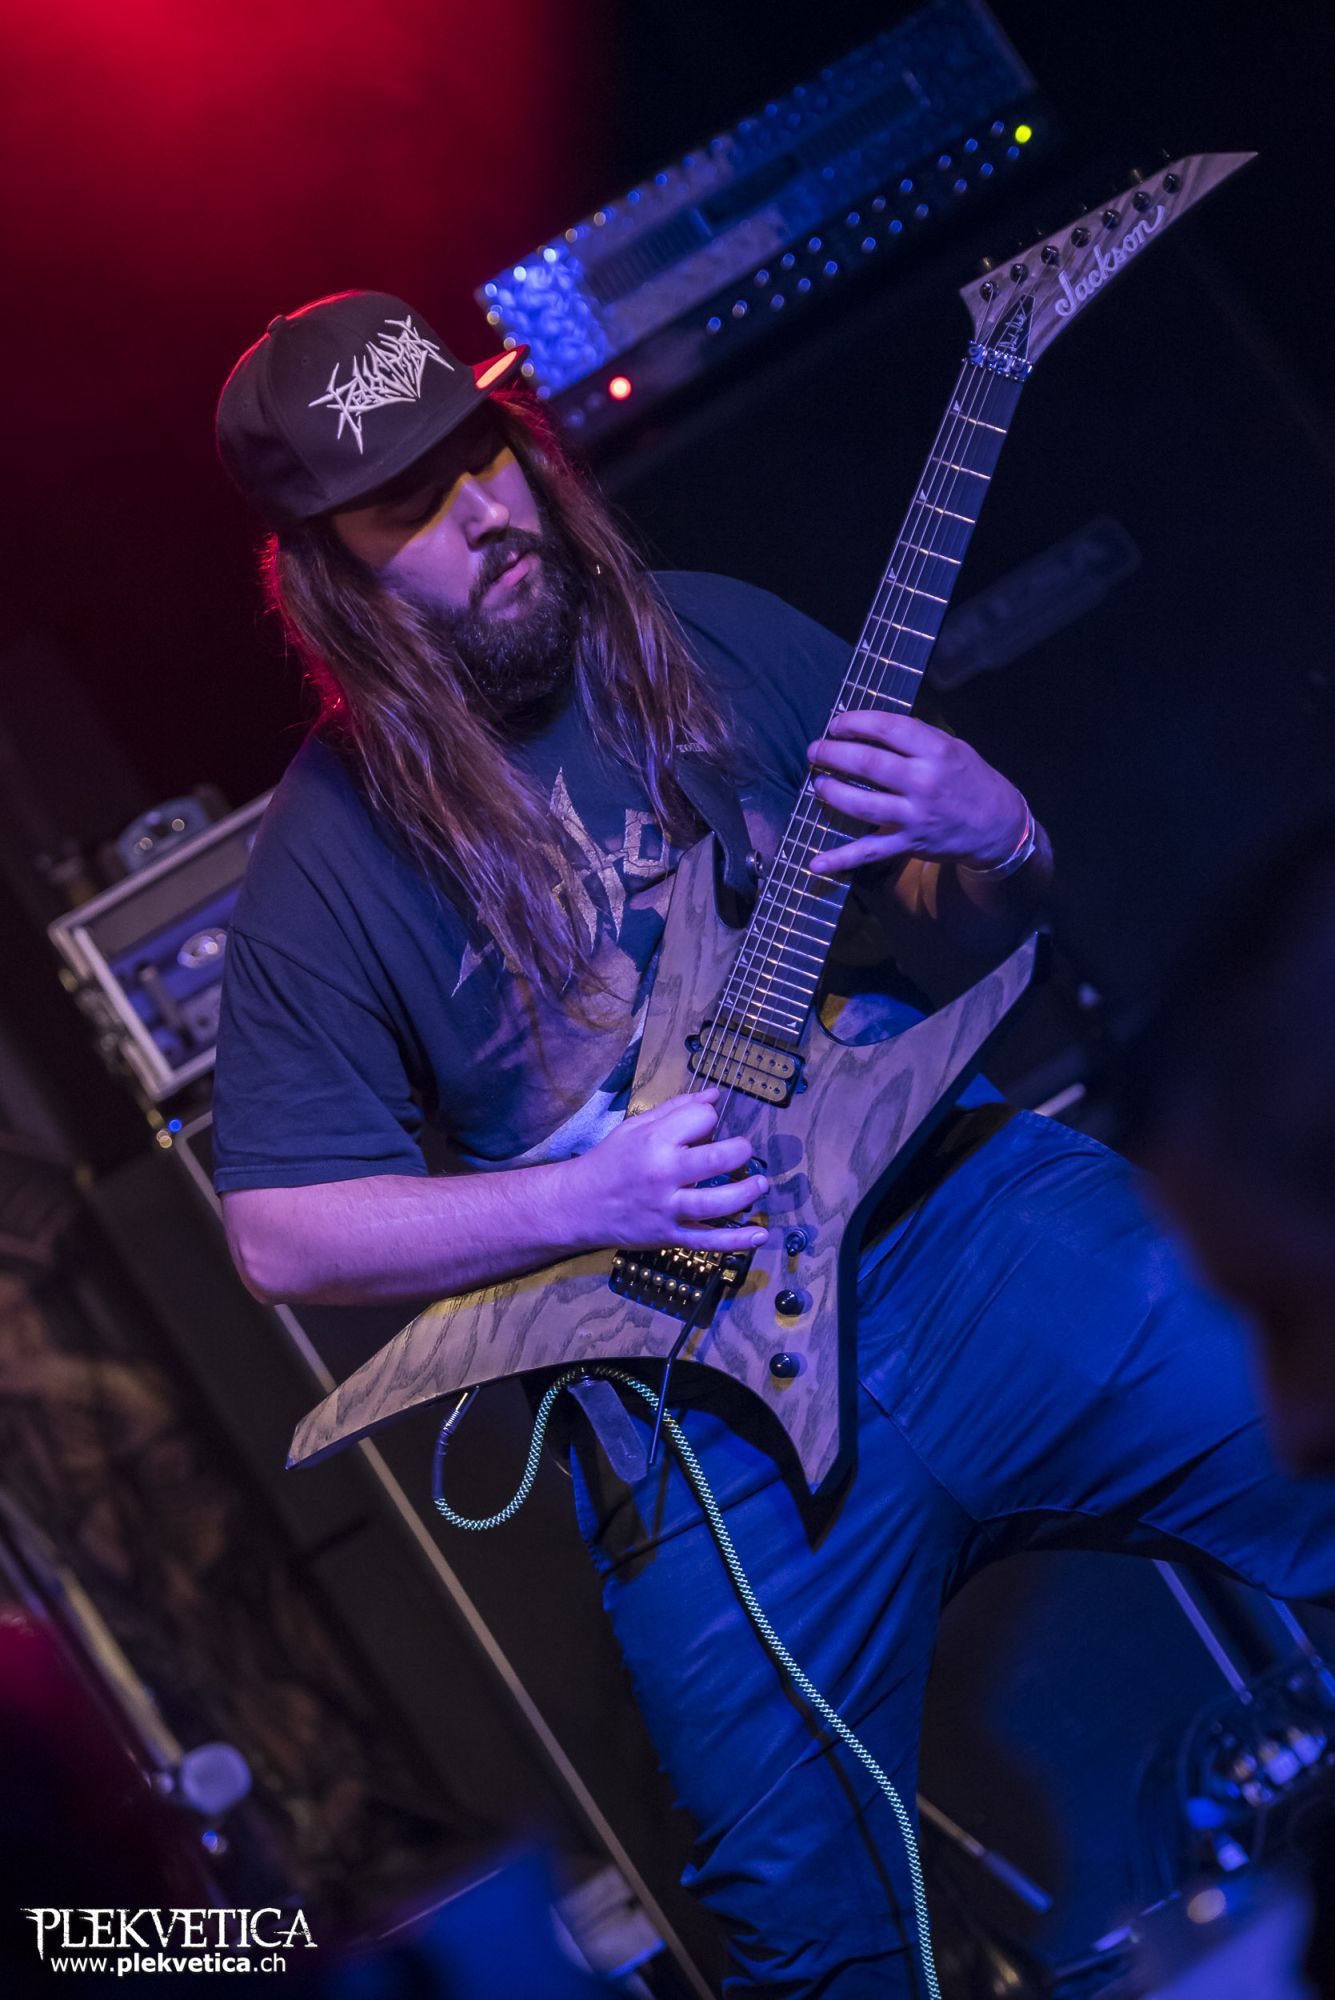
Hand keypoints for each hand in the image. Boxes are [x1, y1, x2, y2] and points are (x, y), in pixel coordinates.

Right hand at [567, 1088, 768, 1251]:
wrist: (579, 1204)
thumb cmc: (610, 1161)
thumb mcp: (635, 1127)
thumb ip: (676, 1110)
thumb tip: (714, 1095)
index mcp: (655, 1142)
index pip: (702, 1120)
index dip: (709, 1120)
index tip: (704, 1127)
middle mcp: (664, 1174)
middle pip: (718, 1159)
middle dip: (741, 1152)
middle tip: (744, 1152)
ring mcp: (668, 1208)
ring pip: (719, 1202)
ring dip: (747, 1192)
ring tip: (760, 1184)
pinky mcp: (669, 1236)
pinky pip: (708, 1241)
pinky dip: (737, 1241)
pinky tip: (759, 1235)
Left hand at [807, 710, 1026, 875]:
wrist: (996, 825)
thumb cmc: (969, 779)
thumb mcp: (952, 747)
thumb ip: (915, 737)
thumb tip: (867, 727)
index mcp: (937, 752)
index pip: (888, 729)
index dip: (855, 722)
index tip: (836, 724)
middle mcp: (924, 783)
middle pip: (868, 764)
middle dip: (833, 754)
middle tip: (814, 750)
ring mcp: (914, 817)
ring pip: (862, 804)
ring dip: (832, 793)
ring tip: (818, 783)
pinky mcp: (907, 844)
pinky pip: (869, 852)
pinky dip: (840, 859)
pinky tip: (815, 863)